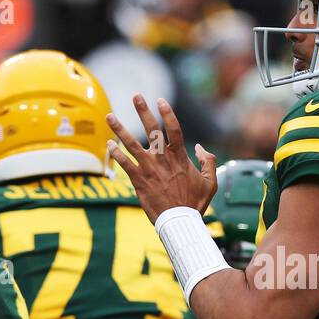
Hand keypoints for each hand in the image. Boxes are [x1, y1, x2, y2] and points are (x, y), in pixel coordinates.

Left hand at [107, 95, 217, 222]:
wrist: (179, 222)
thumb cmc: (195, 203)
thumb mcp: (210, 182)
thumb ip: (208, 162)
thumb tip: (200, 147)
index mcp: (180, 158)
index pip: (174, 129)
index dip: (167, 113)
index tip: (160, 100)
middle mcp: (163, 160)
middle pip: (152, 130)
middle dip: (143, 111)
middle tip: (136, 96)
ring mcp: (149, 169)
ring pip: (132, 144)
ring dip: (119, 129)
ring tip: (109, 116)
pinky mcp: (139, 180)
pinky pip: (125, 164)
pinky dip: (116, 154)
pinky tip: (108, 145)